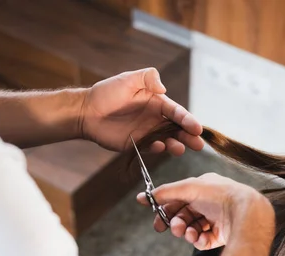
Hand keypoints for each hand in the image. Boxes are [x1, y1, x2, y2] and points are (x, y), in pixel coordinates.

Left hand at [79, 68, 203, 154]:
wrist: (86, 111)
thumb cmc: (107, 93)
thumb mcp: (128, 79)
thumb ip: (147, 77)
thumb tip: (163, 88)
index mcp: (157, 103)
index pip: (177, 112)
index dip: (188, 120)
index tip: (197, 128)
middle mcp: (155, 118)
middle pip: (177, 129)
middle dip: (189, 136)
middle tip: (199, 144)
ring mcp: (147, 132)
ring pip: (168, 140)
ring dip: (177, 144)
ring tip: (181, 149)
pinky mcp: (137, 144)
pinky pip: (151, 148)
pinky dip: (158, 149)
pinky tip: (161, 147)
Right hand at [136, 173, 273, 249]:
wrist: (245, 213)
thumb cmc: (220, 195)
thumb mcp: (188, 188)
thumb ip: (165, 192)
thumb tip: (143, 197)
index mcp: (203, 189)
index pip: (178, 199)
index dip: (165, 207)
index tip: (154, 216)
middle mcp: (210, 204)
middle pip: (183, 216)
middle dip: (175, 222)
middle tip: (168, 228)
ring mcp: (216, 221)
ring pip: (191, 229)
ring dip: (186, 232)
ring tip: (188, 233)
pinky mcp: (221, 236)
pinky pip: (202, 241)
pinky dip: (198, 240)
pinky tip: (200, 238)